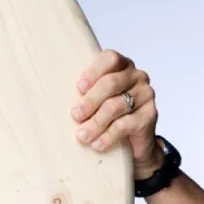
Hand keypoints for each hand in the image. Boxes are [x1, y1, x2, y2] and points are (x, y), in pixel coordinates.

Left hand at [70, 50, 161, 178]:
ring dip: (95, 123)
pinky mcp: (150, 115)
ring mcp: (146, 95)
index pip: (109, 59)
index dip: (93, 72)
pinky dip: (108, 136)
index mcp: (120, 66)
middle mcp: (136, 76)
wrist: (131, 144)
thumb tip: (53, 98)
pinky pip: (126, 124)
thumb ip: (82, 95)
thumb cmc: (105, 117)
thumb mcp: (93, 102)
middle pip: (110, 84)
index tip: (78, 88)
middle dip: (89, 101)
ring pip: (116, 106)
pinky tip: (97, 144)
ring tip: (82, 136)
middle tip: (75, 115)